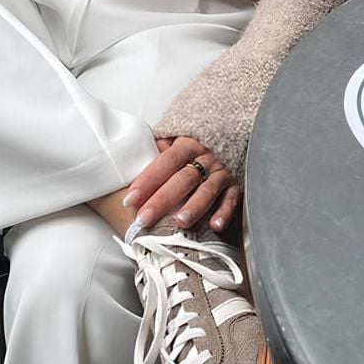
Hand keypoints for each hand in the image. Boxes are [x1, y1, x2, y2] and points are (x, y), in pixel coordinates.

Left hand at [126, 135, 240, 234]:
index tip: (130, 199)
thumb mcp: (173, 140)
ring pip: (207, 190)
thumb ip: (155, 152)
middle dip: (163, 200)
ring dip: (194, 207)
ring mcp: (221, 172)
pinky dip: (224, 213)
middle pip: (183, 179)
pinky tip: (214, 226)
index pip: (165, 162)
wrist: (226, 136)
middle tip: (146, 218)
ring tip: (180, 222)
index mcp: (186, 144)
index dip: (147, 180)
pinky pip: (232, 200)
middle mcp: (205, 158)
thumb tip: (128, 166)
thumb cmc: (191, 146)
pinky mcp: (235, 185)